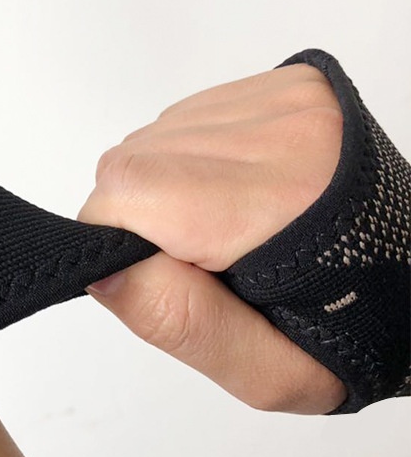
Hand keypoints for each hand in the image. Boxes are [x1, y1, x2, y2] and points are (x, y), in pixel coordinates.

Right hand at [77, 62, 347, 413]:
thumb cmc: (353, 329)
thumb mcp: (269, 372)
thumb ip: (182, 323)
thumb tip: (103, 271)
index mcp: (285, 203)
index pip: (129, 190)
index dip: (114, 239)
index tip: (157, 276)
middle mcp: (288, 131)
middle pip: (131, 161)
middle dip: (137, 219)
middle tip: (198, 259)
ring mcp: (290, 98)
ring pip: (152, 138)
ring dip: (163, 189)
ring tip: (222, 228)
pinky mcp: (287, 83)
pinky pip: (186, 119)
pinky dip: (187, 161)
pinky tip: (230, 194)